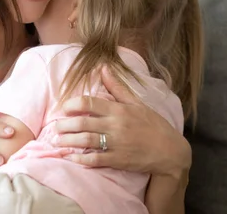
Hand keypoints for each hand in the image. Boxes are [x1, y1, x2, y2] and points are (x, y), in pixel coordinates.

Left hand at [53, 67, 190, 177]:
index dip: (72, 104)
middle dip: (65, 125)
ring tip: (58, 141)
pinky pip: (96, 160)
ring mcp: (117, 144)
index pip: (90, 102)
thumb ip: (117, 87)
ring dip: (69, 141)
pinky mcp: (118, 160)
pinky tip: (72, 158)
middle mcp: (116, 125)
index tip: (64, 108)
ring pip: (86, 141)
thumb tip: (103, 67)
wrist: (170, 151)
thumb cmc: (153, 125)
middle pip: (83, 122)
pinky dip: (82, 159)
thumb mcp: (137, 103)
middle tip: (55, 127)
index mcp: (119, 110)